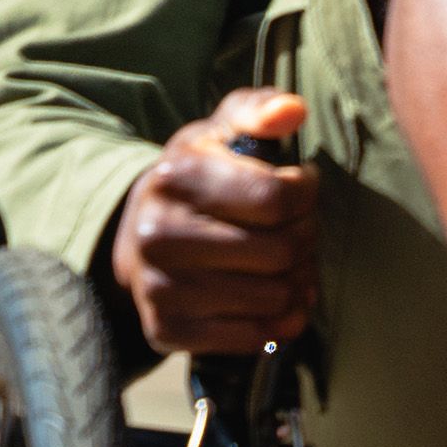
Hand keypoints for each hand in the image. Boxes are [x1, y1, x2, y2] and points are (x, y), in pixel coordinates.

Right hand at [107, 89, 318, 357]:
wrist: (139, 237)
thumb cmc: (199, 178)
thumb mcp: (221, 132)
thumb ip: (258, 110)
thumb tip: (292, 111)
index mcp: (174, 178)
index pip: (279, 198)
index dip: (307, 192)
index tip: (298, 187)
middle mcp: (157, 235)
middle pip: (283, 251)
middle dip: (305, 238)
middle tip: (295, 229)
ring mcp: (158, 288)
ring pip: (275, 296)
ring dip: (298, 280)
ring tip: (285, 262)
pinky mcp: (166, 330)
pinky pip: (255, 336)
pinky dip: (279, 321)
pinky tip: (272, 297)